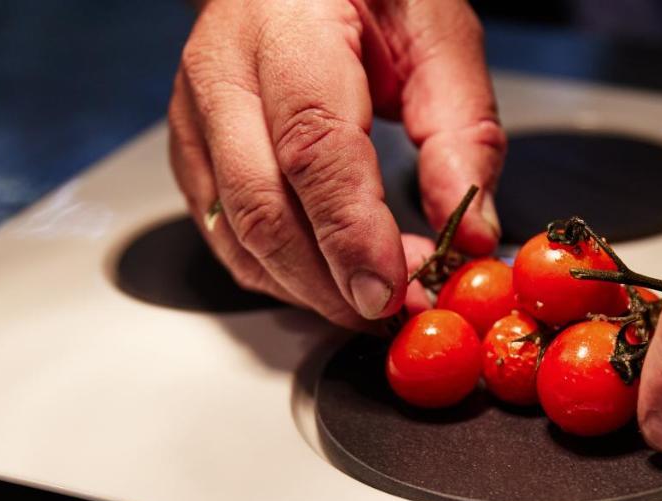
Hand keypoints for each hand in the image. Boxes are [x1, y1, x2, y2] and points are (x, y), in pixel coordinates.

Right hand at [168, 0, 504, 328]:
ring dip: (308, 288)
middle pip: (262, 207)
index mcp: (286, 26)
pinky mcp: (191, 152)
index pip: (312, 146)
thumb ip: (462, 131)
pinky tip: (331, 281)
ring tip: (375, 300)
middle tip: (396, 310)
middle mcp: (222, 70)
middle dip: (330, 281)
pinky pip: (227, 238)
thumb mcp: (438, 31)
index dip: (351, 233)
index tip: (391, 290)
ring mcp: (194, 115)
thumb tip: (470, 235)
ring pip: (237, 236)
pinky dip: (281, 275)